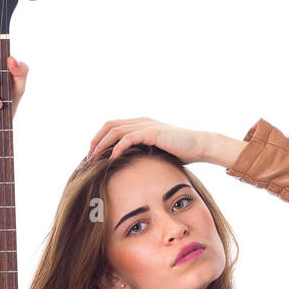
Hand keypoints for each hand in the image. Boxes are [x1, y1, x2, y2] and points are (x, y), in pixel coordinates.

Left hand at [87, 118, 213, 164]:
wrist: (200, 146)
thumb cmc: (180, 152)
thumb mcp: (155, 152)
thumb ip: (141, 153)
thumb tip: (127, 167)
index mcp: (140, 124)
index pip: (112, 126)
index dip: (99, 138)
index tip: (93, 155)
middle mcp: (141, 121)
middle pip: (109, 125)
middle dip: (96, 141)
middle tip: (88, 158)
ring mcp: (147, 126)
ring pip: (116, 131)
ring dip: (102, 145)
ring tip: (95, 159)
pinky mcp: (153, 133)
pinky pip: (129, 138)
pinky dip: (118, 148)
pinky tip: (112, 160)